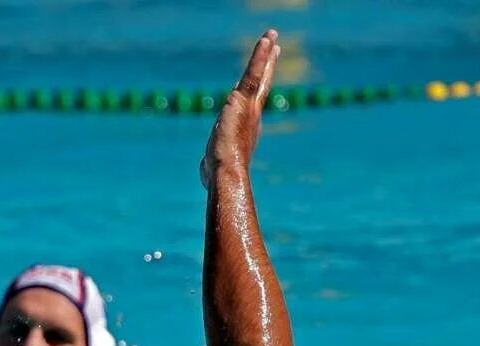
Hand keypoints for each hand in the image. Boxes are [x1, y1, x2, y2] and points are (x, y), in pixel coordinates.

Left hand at [201, 30, 280, 188]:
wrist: (226, 172)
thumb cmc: (218, 176)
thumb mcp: (212, 165)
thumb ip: (210, 162)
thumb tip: (205, 173)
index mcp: (246, 127)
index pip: (250, 102)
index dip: (256, 89)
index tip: (261, 79)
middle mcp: (252, 114)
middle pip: (260, 84)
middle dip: (267, 66)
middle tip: (275, 49)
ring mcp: (249, 106)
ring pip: (258, 74)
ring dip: (265, 53)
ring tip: (271, 35)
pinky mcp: (243, 100)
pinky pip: (253, 72)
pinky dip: (261, 55)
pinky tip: (267, 40)